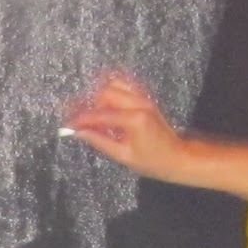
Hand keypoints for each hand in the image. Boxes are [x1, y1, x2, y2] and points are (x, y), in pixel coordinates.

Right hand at [63, 73, 191, 184]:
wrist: (178, 156)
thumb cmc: (153, 162)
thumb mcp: (124, 155)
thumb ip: (100, 141)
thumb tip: (79, 133)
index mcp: (134, 120)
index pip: (100, 115)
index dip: (82, 119)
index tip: (68, 124)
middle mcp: (139, 104)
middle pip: (106, 92)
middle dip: (90, 104)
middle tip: (80, 118)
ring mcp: (144, 99)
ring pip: (115, 85)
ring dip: (101, 97)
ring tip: (94, 114)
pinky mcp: (146, 99)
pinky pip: (125, 88)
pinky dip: (112, 93)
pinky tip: (106, 107)